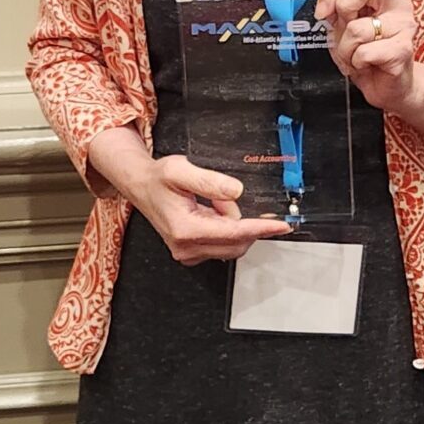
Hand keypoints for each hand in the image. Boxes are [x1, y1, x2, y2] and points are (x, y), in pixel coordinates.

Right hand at [121, 153, 294, 265]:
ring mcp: (188, 253)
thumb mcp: (181, 170)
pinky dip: (225, 227)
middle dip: (241, 219)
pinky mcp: (191, 253)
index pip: (233, 233)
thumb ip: (210, 181)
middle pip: (236, 242)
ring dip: (231, 222)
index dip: (260, 228)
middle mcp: (186, 248)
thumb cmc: (158, 178)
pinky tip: (210, 212)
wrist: (141, 187)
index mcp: (185, 229)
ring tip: (212, 201)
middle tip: (223, 196)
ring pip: (231, 243)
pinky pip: (222, 244)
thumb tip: (237, 192)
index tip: (281, 225)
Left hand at [313, 0, 417, 113]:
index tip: (323, 12)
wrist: (388, 88)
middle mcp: (399, 4)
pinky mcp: (404, 50)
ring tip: (356, 56)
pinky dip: (357, 63)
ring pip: (356, 29)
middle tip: (344, 34)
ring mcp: (405, 26)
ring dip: (346, 50)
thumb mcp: (342, 21)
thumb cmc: (366, 54)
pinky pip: (364, 52)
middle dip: (341, 15)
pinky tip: (367, 65)